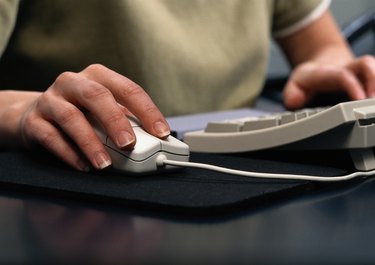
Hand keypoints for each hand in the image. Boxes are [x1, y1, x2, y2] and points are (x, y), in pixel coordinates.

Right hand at [19, 64, 169, 170]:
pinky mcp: (33, 121)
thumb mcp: (103, 110)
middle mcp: (73, 82)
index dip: (147, 111)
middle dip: (117, 122)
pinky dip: (69, 154)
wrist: (34, 114)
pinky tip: (84, 167)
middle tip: (130, 145)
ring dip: (91, 143)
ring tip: (105, 164)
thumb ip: (125, 120)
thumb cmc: (79, 112)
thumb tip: (154, 142)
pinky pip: (51, 137)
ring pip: (71, 117)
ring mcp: (50, 100)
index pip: (128, 89)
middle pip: (97, 97)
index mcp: (98, 77)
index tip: (161, 132)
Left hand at [283, 55, 374, 109]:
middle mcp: (345, 68)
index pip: (341, 75)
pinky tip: (373, 103)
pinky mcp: (366, 76)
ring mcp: (358, 72)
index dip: (352, 86)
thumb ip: (291, 95)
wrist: (320, 66)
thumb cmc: (309, 79)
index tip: (359, 99)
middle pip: (365, 64)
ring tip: (374, 105)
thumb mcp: (294, 86)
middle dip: (374, 80)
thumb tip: (296, 101)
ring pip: (373, 67)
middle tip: (372, 101)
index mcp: (326, 73)